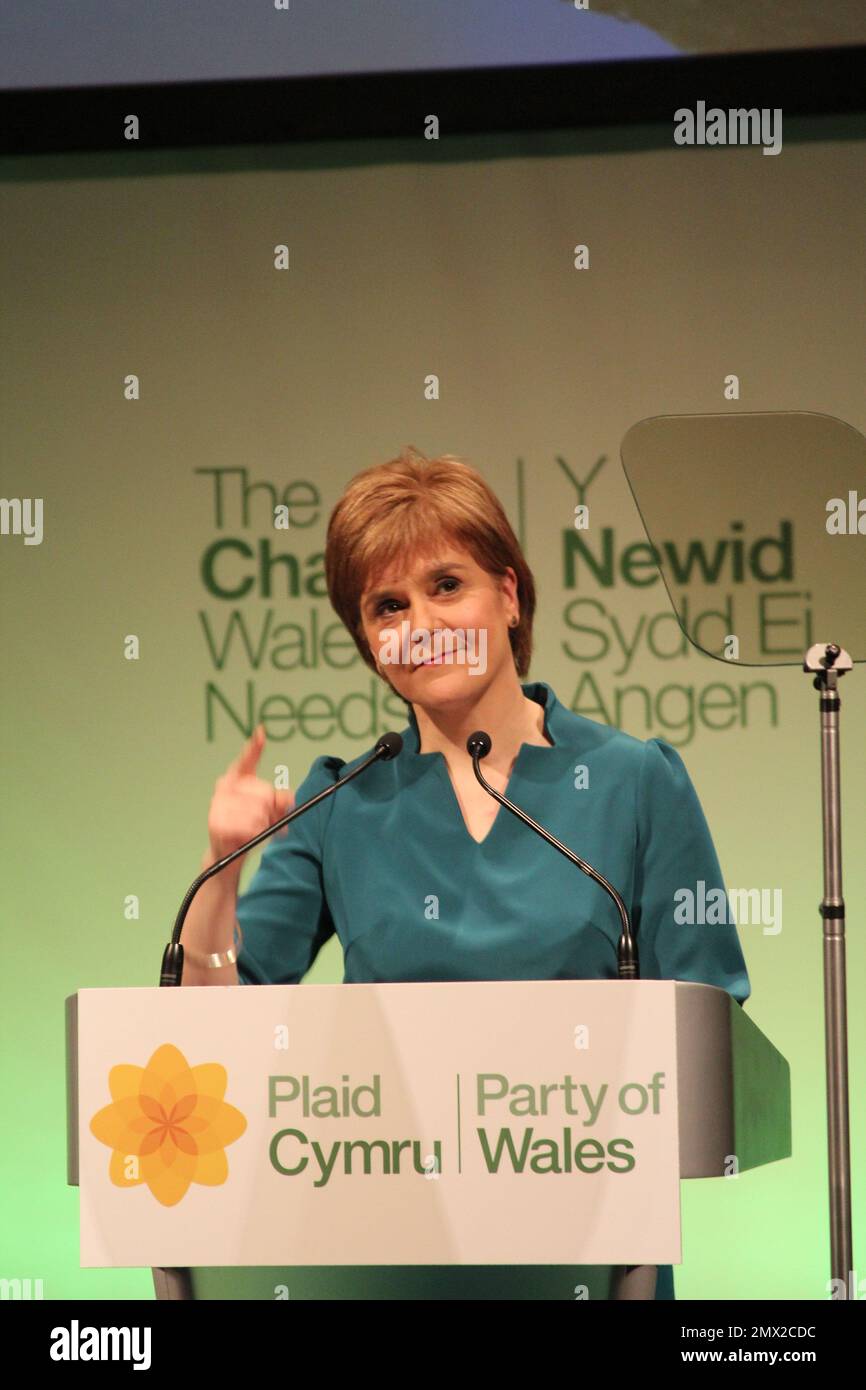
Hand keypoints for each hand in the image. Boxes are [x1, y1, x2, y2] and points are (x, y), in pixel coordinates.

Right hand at [207, 724, 293, 868]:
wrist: (229, 854)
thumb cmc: (250, 828)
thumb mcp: (271, 814)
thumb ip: (281, 802)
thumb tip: (289, 797)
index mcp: (237, 780)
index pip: (247, 760)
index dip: (254, 747)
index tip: (261, 732)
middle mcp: (225, 787)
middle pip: (265, 793)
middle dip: (272, 810)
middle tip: (269, 821)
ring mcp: (219, 804)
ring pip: (259, 812)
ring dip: (264, 825)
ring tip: (257, 831)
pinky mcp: (217, 821)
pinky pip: (250, 826)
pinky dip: (255, 834)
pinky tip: (248, 837)